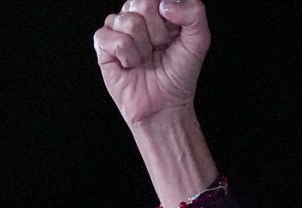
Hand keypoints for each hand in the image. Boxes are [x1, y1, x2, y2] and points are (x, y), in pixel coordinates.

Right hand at [93, 0, 208, 127]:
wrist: (165, 104)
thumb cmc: (179, 73)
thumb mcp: (198, 40)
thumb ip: (193, 12)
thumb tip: (164, 4)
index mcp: (158, 8)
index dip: (168, 16)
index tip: (174, 35)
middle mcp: (136, 13)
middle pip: (143, 3)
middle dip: (158, 32)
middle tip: (160, 48)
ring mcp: (117, 27)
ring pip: (129, 21)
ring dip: (143, 47)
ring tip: (146, 58)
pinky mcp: (102, 43)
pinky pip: (114, 39)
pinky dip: (128, 56)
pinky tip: (131, 64)